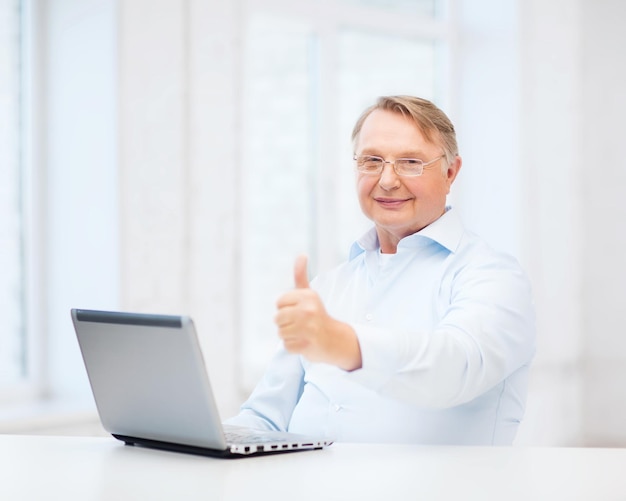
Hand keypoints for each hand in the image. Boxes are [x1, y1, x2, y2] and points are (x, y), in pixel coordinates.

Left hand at [274, 255, 361, 370]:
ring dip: (290, 335)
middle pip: (277, 318)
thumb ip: (301, 275)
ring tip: (303, 333)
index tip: (299, 311)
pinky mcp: (307, 344)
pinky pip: (287, 346)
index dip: (286, 309)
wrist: (336, 340)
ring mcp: (308, 328)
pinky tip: (305, 342)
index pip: (278, 303)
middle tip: (301, 324)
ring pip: (281, 333)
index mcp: (307, 296)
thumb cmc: (317, 315)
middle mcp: (308, 310)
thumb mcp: (309, 294)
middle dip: (286, 323)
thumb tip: (301, 255)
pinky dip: (294, 347)